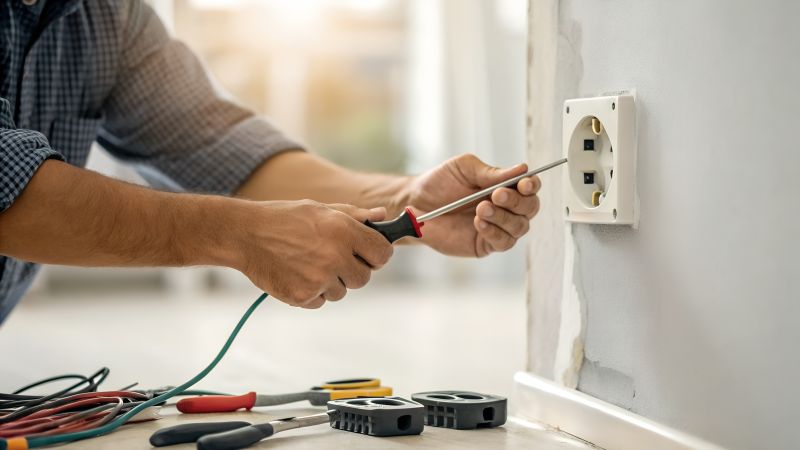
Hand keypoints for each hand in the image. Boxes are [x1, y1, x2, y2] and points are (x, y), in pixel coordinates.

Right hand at [229, 200, 392, 307]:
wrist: (244, 235)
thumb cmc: (285, 218)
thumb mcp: (320, 209)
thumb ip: (354, 215)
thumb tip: (383, 216)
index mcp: (343, 230)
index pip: (382, 253)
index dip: (378, 253)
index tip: (370, 253)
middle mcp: (335, 256)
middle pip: (364, 277)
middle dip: (353, 269)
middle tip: (332, 257)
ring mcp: (319, 279)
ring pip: (342, 291)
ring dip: (331, 282)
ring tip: (308, 262)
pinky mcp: (303, 296)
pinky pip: (321, 300)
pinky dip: (312, 292)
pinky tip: (296, 273)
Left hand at [403, 154, 541, 256]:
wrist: (416, 204)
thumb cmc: (441, 183)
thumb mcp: (464, 168)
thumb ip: (491, 172)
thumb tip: (522, 169)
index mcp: (505, 186)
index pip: (530, 187)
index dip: (532, 185)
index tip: (524, 183)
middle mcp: (507, 208)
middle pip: (530, 208)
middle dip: (516, 201)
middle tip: (496, 195)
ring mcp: (498, 227)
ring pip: (519, 227)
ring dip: (503, 217)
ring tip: (480, 209)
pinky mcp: (486, 244)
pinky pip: (503, 242)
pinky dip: (494, 232)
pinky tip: (479, 223)